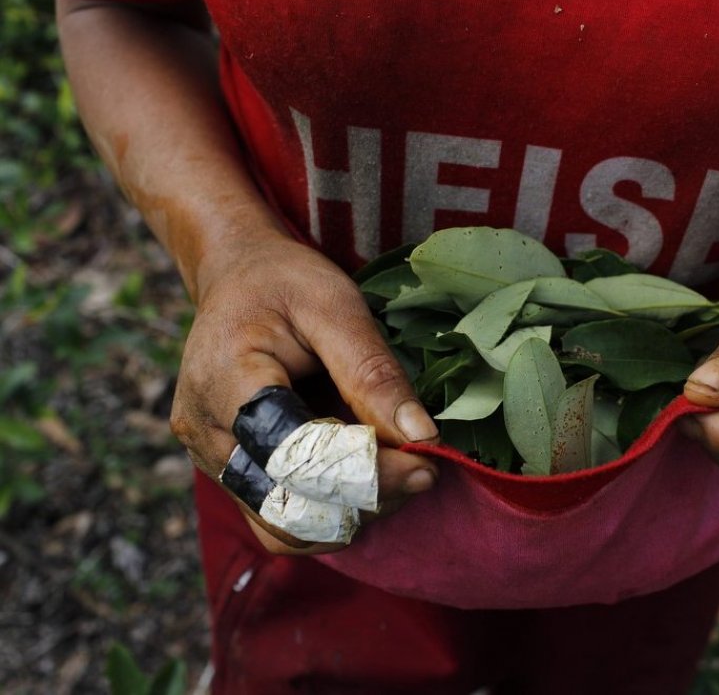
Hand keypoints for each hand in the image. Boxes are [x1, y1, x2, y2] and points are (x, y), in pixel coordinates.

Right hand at [169, 231, 439, 553]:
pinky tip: (365, 479)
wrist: (237, 279)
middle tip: (421, 472)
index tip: (427, 466)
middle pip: (288, 504)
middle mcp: (207, 433)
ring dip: (349, 514)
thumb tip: (422, 436)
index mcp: (226, 382)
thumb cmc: (285, 283)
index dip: (366, 473)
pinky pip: (278, 516)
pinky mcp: (225, 472)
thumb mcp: (337, 307)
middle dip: (364, 500)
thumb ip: (374, 373)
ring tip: (395, 474)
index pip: (298, 457)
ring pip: (284, 525)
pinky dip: (328, 510)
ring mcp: (209, 459)